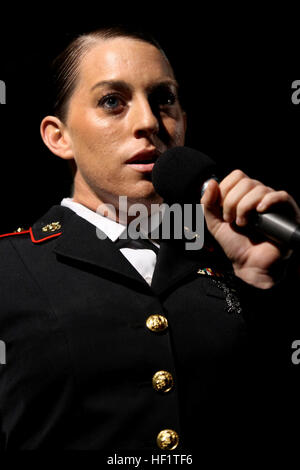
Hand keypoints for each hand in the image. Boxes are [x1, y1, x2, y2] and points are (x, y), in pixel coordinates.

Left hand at [201, 170, 299, 288]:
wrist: (249, 265)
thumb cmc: (236, 245)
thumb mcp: (215, 223)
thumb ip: (207, 204)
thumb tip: (211, 182)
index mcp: (244, 195)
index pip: (237, 176)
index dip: (226, 190)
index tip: (222, 210)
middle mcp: (260, 196)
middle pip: (246, 182)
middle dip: (232, 202)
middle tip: (231, 220)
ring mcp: (274, 204)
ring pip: (259, 189)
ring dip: (245, 207)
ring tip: (243, 224)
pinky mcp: (288, 213)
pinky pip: (282, 196)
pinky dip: (268, 200)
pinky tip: (259, 211)